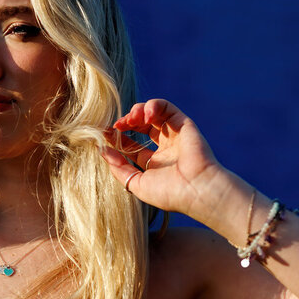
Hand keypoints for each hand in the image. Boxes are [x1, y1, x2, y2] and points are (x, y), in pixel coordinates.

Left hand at [101, 99, 229, 220]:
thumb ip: (118, 168)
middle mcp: (165, 147)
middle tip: (117, 126)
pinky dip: (153, 106)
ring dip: (137, 111)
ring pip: (152, 113)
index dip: (117, 138)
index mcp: (155, 163)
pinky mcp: (182, 123)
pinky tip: (145, 116)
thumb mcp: (136, 184)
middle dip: (126, 122)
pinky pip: (165, 107)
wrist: (197, 189)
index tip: (103, 134)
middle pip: (140, 126)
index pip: (132, 145)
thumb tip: (102, 150)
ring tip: (130, 120)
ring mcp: (174, 134)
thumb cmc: (169, 193)